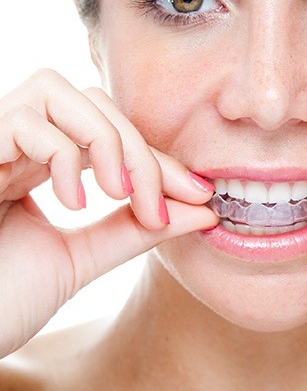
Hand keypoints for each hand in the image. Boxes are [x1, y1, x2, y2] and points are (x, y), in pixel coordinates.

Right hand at [0, 69, 217, 357]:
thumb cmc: (3, 299)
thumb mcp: (83, 258)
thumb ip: (136, 230)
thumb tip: (203, 211)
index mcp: (38, 165)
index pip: (110, 135)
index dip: (158, 160)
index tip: (200, 194)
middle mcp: (14, 145)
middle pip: (92, 103)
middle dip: (139, 149)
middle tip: (157, 204)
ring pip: (58, 92)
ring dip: (105, 141)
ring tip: (116, 194)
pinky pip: (23, 120)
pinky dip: (64, 156)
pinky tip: (72, 203)